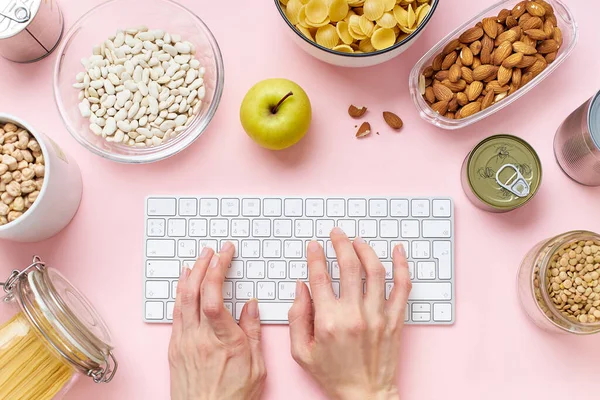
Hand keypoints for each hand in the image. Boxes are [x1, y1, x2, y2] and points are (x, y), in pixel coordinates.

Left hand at [168, 242, 265, 399]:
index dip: (217, 269)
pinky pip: (175, 314)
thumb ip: (252, 332)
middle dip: (203, 265)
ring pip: (181, 300)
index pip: (214, 295)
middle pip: (194, 291)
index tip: (225, 253)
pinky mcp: (174, 349)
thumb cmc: (233, 397)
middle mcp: (199, 338)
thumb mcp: (256, 366)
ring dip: (189, 276)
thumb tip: (251, 305)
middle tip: (212, 251)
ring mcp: (183, 342)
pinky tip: (184, 287)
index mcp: (223, 340)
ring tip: (197, 260)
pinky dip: (180, 295)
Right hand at [288, 228, 411, 399]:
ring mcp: (377, 316)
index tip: (314, 246)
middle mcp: (354, 315)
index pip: (320, 277)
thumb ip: (296, 317)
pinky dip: (402, 266)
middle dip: (340, 243)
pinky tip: (398, 252)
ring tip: (358, 240)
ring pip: (375, 271)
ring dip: (366, 249)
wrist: (364, 395)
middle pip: (348, 266)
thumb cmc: (333, 375)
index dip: (315, 256)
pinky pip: (402, 287)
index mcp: (328, 321)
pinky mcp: (394, 320)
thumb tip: (301, 287)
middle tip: (336, 234)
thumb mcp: (301, 351)